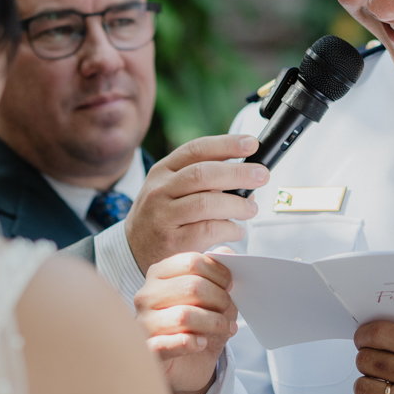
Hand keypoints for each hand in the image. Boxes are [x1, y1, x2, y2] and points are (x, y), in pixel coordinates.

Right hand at [126, 135, 267, 273]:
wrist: (132, 249)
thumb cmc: (161, 216)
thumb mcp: (170, 188)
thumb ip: (202, 180)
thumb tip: (246, 179)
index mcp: (162, 170)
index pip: (196, 149)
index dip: (226, 144)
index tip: (251, 144)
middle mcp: (160, 190)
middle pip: (203, 174)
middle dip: (238, 173)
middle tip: (261, 176)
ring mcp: (163, 216)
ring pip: (206, 203)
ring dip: (237, 204)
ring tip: (251, 208)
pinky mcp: (171, 241)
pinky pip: (207, 230)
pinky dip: (229, 228)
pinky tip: (236, 229)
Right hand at [135, 251, 237, 393]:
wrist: (187, 366)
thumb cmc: (198, 326)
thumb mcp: (214, 298)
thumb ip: (219, 273)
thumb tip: (226, 252)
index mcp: (160, 274)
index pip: (192, 262)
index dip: (219, 273)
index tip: (232, 286)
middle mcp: (146, 295)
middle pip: (192, 286)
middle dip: (220, 299)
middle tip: (230, 311)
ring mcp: (142, 323)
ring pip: (184, 316)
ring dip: (214, 323)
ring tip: (226, 329)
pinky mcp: (147, 350)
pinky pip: (168, 343)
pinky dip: (191, 343)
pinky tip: (201, 343)